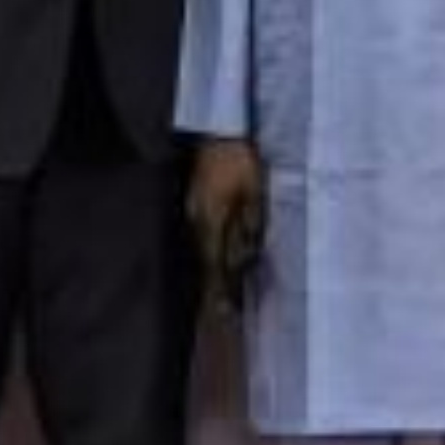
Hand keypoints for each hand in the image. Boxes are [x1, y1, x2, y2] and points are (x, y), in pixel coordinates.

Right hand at [186, 137, 267, 298]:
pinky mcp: (192, 203)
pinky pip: (199, 236)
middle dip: (216, 288)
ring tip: (221, 293)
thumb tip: (247, 256)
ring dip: (211, 272)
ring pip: (201, 250)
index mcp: (212, 220)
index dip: (222, 290)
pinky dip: (208, 252)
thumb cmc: (239, 160)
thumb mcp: (253, 191)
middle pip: (206, 262)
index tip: (226, 313)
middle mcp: (196, 221)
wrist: (217, 131)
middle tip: (224, 313)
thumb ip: (250, 225)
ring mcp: (191, 212)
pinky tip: (214, 259)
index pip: (216, 264)